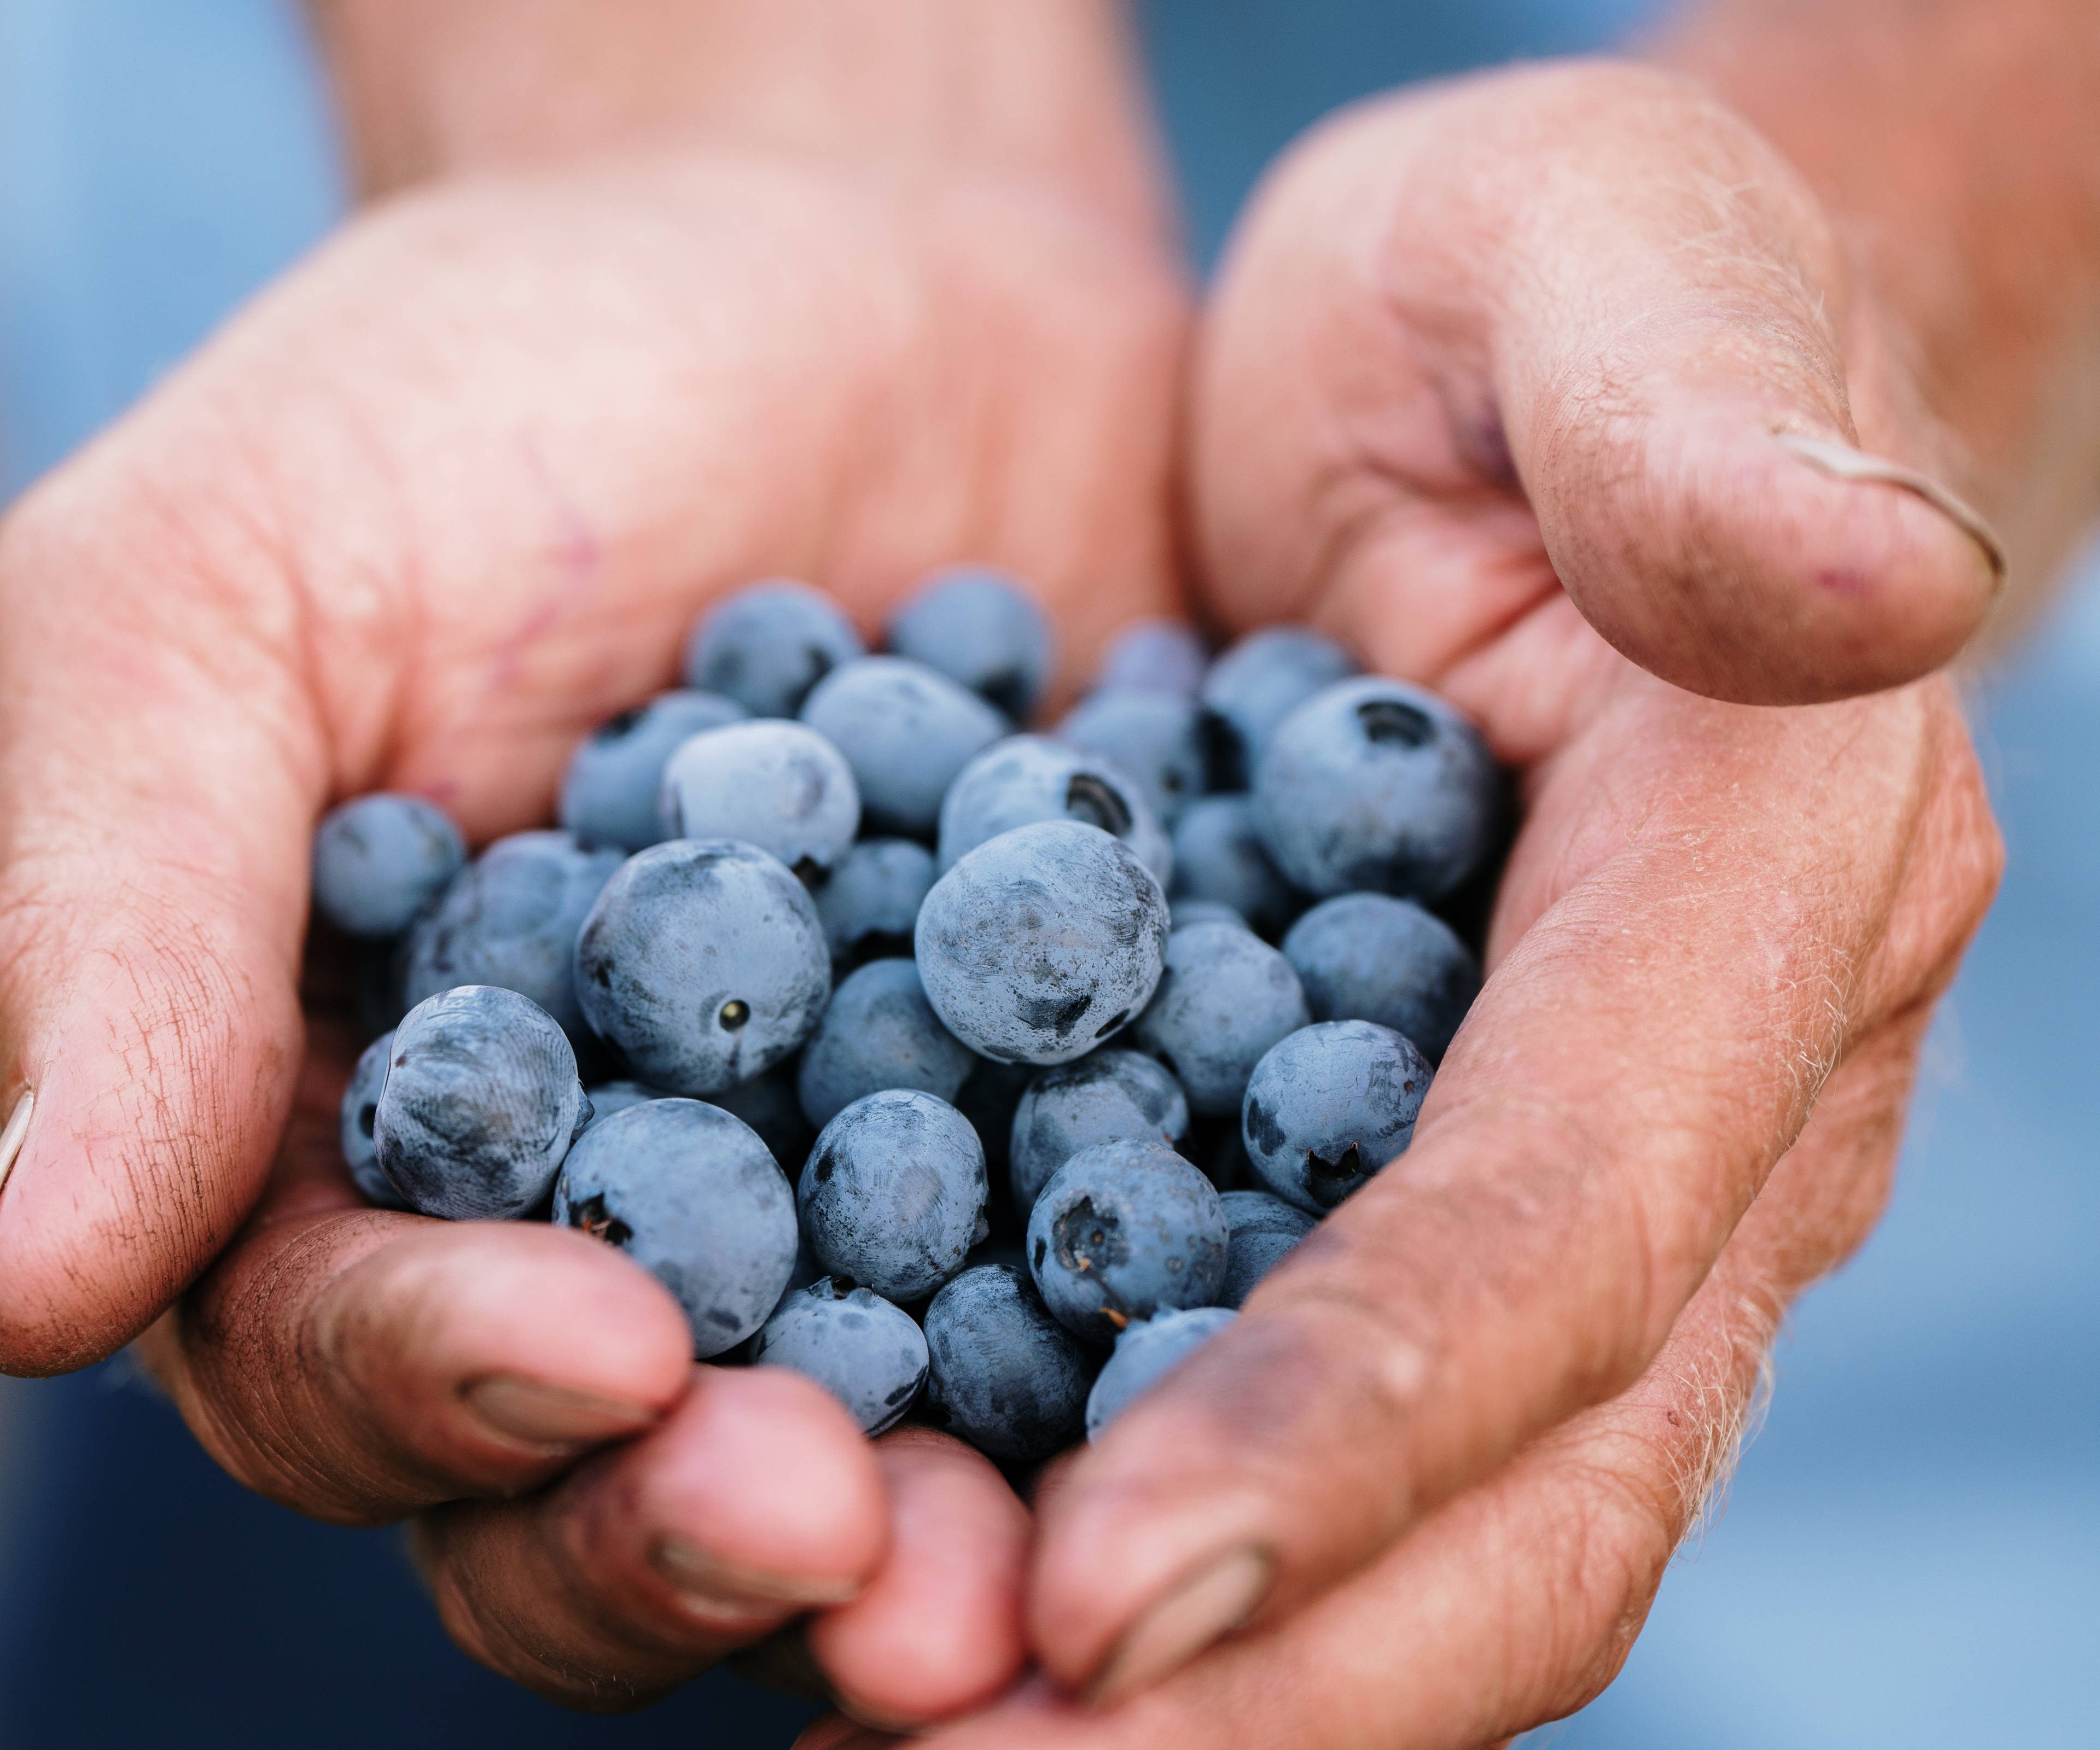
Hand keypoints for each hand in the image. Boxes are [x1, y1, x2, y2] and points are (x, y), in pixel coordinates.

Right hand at [0, 5, 1190, 1709]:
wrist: (818, 246)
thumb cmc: (460, 400)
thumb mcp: (211, 591)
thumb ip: (117, 923)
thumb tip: (11, 1294)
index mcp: (336, 1146)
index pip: (339, 1362)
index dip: (451, 1389)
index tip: (590, 1350)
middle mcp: (588, 1227)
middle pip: (596, 1487)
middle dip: (694, 1531)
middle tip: (832, 1527)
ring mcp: (847, 1200)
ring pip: (856, 1458)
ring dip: (932, 1538)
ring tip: (1025, 1567)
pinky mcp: (1070, 1118)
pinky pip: (1109, 1280)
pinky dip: (1157, 1344)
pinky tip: (1238, 1367)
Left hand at [806, 61, 2005, 1747]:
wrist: (1503, 369)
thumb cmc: (1540, 281)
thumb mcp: (1597, 244)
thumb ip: (1709, 408)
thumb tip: (1867, 580)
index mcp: (1759, 894)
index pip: (1559, 1232)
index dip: (1349, 1428)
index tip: (1101, 1600)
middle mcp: (1710, 1107)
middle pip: (1528, 1488)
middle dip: (1266, 1676)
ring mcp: (1575, 1187)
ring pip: (1435, 1534)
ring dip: (1185, 1692)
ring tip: (894, 1734)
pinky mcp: (1418, 1197)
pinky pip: (1307, 1435)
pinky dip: (1133, 1542)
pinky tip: (919, 1581)